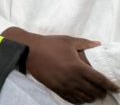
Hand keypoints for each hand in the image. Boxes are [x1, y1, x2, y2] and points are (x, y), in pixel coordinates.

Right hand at [4, 28, 118, 102]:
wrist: (29, 51)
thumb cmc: (49, 44)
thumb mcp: (68, 41)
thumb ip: (85, 43)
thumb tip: (98, 44)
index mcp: (78, 67)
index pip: (100, 80)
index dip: (110, 85)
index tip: (116, 87)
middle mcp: (73, 79)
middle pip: (94, 91)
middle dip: (102, 92)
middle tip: (105, 90)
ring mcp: (64, 86)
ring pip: (84, 97)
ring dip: (92, 97)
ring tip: (94, 94)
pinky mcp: (56, 89)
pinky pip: (72, 100)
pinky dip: (80, 100)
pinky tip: (82, 98)